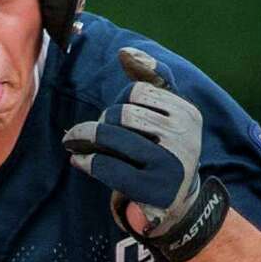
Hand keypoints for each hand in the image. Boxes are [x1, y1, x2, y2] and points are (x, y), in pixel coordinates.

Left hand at [62, 48, 229, 261]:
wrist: (176, 208)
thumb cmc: (162, 156)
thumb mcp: (165, 119)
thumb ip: (150, 83)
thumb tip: (125, 53)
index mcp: (187, 112)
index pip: (137, 91)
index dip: (119, 103)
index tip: (114, 120)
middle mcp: (183, 134)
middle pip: (122, 112)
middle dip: (101, 123)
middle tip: (89, 136)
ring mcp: (169, 162)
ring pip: (112, 135)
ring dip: (85, 139)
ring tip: (73, 143)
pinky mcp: (152, 189)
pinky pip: (107, 166)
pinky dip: (87, 162)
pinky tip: (78, 162)